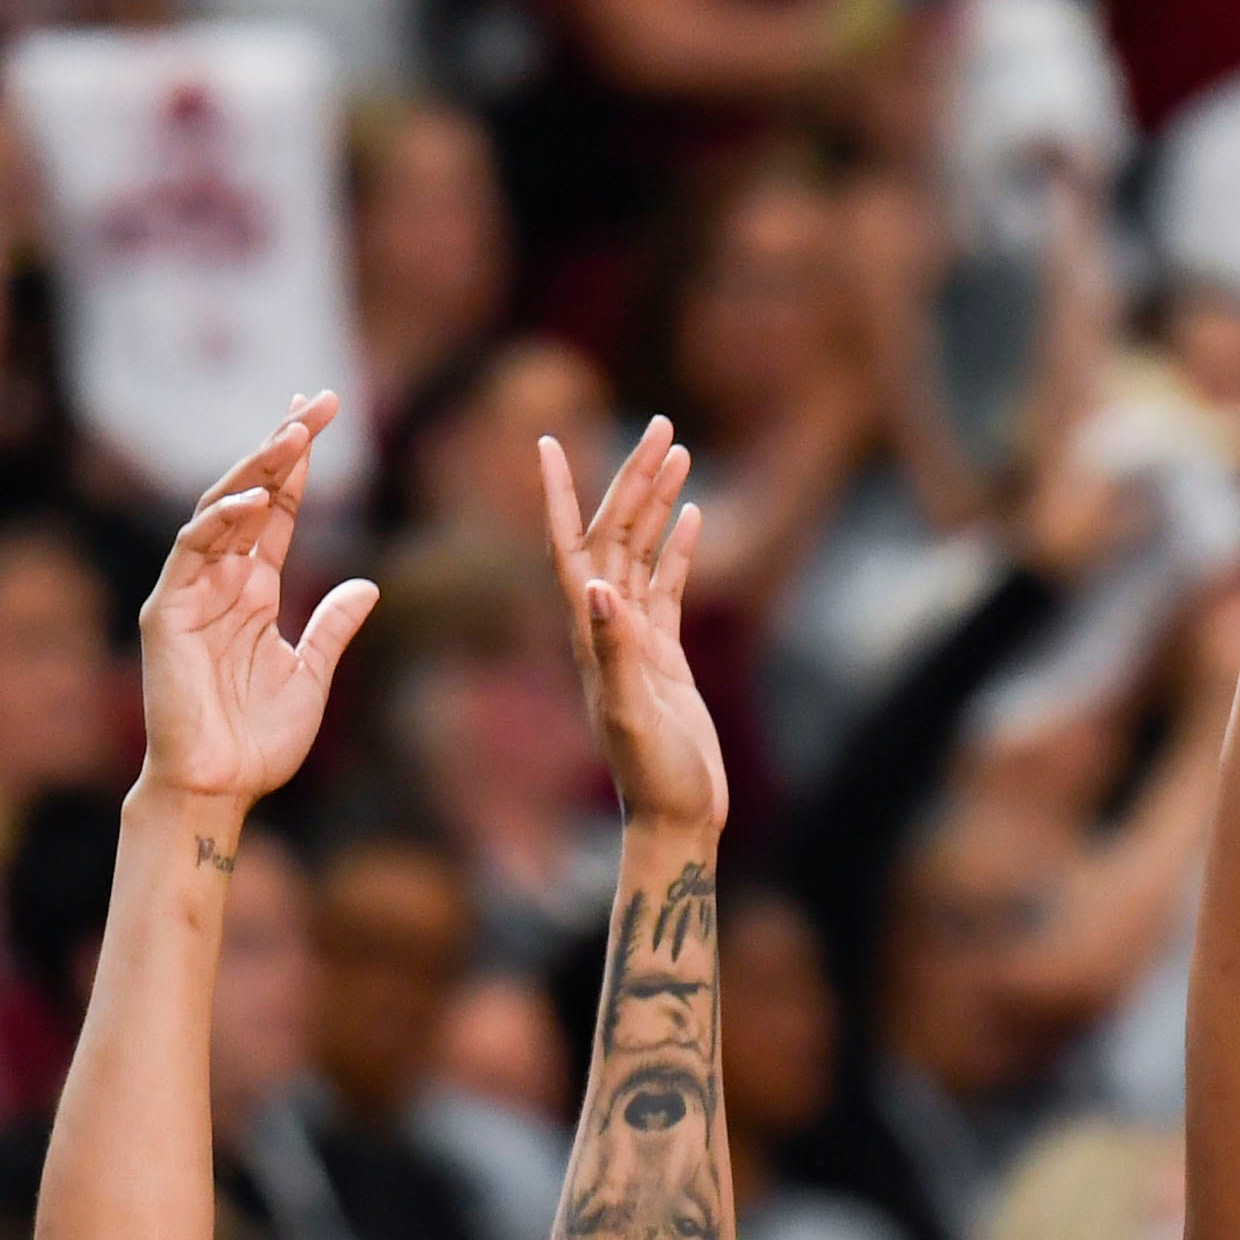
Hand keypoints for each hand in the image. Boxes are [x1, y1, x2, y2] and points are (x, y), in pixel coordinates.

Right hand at [134, 397, 379, 805]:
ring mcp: (190, 592)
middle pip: (251, 495)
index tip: (322, 413)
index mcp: (255, 592)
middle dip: (282, 445)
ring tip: (292, 434)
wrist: (217, 787)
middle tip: (317, 401)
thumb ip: (333, 628)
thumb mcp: (312, 676)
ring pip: (220, 511)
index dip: (298, 464)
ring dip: (255, 470)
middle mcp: (222, 582)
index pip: (277, 511)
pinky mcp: (166, 611)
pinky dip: (222, 523)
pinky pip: (192, 552)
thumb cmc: (258, 742)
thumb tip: (368, 584)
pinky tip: (255, 501)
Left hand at [541, 418, 725, 831]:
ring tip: (678, 449)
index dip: (557, 496)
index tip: (546, 441)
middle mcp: (606, 628)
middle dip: (632, 478)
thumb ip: (616, 652)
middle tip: (660, 422)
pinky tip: (693, 513)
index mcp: (590, 633)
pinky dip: (678, 546)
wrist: (676, 817)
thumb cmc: (654, 776)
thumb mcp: (633, 713)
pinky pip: (668, 585)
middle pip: (613, 535)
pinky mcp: (665, 655)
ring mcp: (636, 639)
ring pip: (641, 552)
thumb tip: (598, 589)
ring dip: (656, 501)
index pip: (567, 548)